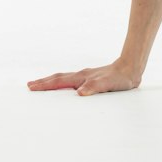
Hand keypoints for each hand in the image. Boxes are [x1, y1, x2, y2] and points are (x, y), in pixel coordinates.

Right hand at [27, 61, 141, 96]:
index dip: (45, 85)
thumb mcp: (108, 84)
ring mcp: (85, 76)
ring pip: (64, 79)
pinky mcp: (91, 79)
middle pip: (58, 78)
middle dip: (43, 82)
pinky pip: (71, 82)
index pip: (59, 81)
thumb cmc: (120, 78)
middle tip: (29, 86)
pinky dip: (62, 84)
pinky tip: (64, 89)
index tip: (31, 87)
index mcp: (82, 78)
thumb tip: (79, 93)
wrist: (131, 68)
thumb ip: (95, 88)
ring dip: (51, 82)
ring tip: (41, 86)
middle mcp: (82, 76)